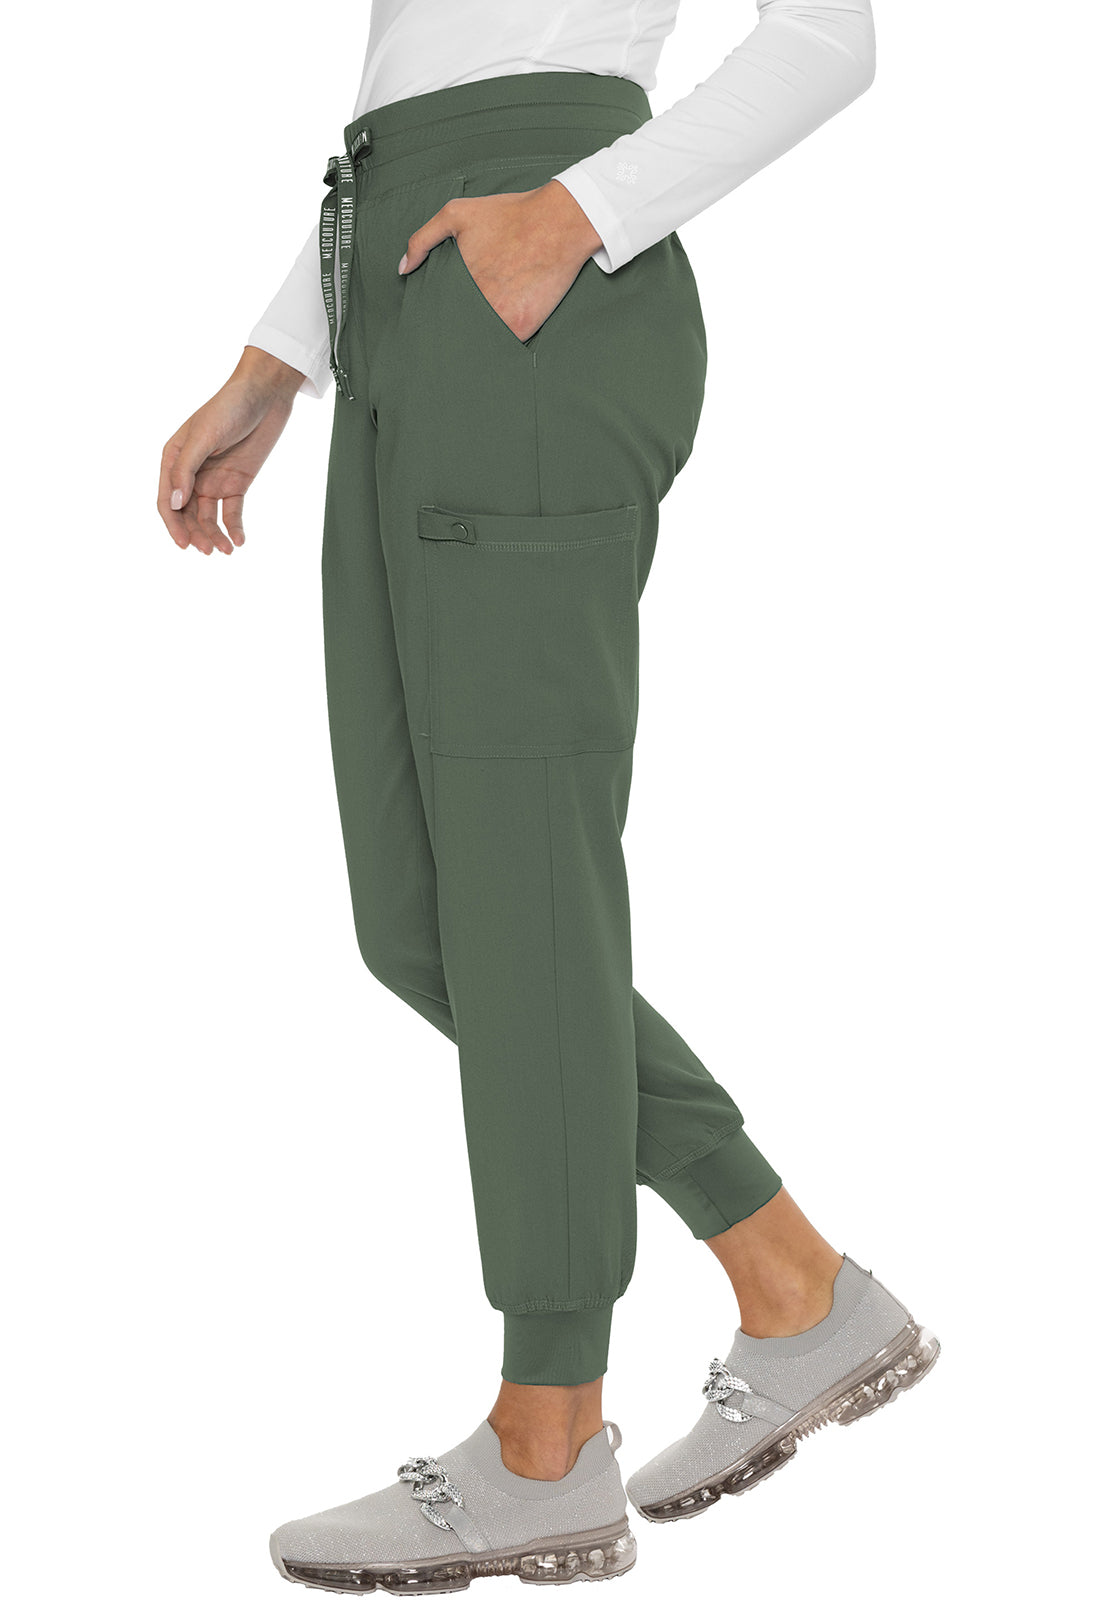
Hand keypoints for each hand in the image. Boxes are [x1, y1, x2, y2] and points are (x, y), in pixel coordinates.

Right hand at [157, 347, 304, 554]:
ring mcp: (214, 479)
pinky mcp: (237, 483)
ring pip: (208, 517)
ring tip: (226, 550)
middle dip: (196, 534)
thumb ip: (186, 470)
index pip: (167, 501)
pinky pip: (232, 512)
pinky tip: (239, 541)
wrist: (265, 395)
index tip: (184, 544)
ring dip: (214, 535)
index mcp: (174, 459)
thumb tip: (174, 503)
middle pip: (187, 514)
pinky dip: (234, 527)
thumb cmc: (229, 407)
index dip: (173, 525)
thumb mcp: (203, 437)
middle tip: (208, 551)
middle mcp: (191, 473)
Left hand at [398, 179, 603, 341]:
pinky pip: (504, 346)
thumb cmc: (510, 214)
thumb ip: (422, 239)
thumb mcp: (457, 213)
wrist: (559, 221)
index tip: (430, 328)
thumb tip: (404, 268)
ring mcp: (500, 317)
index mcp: (457, 279)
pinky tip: (494, 347)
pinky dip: (500, 346)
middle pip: (456, 328)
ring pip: (478, 341)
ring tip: (466, 353)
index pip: (437, 310)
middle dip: (452, 333)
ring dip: (475, 343)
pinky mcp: (522, 327)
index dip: (435, 318)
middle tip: (445, 347)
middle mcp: (476, 301)